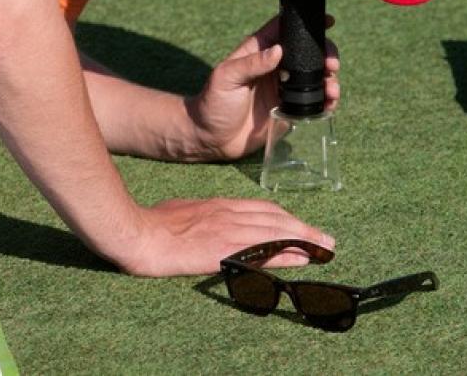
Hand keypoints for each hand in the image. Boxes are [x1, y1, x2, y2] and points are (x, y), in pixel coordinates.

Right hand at [122, 197, 334, 276]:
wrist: (141, 232)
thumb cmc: (154, 221)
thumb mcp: (182, 210)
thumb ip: (200, 215)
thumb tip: (205, 221)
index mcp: (220, 205)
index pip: (263, 209)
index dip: (286, 218)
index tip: (302, 226)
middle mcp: (229, 214)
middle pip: (276, 219)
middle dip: (303, 229)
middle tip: (326, 240)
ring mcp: (229, 230)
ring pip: (276, 232)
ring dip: (304, 240)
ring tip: (324, 249)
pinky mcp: (225, 249)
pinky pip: (264, 251)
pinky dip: (287, 254)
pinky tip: (302, 260)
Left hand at [186, 15, 339, 160]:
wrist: (212, 139)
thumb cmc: (213, 103)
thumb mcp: (226, 78)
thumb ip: (251, 64)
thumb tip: (278, 50)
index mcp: (259, 51)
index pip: (283, 29)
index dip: (304, 23)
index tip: (327, 20)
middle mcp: (275, 66)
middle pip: (307, 52)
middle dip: (325, 53)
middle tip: (331, 63)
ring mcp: (284, 87)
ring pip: (315, 75)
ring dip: (328, 78)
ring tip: (331, 86)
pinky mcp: (290, 108)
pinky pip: (314, 100)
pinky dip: (326, 99)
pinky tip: (330, 102)